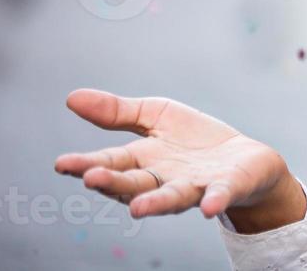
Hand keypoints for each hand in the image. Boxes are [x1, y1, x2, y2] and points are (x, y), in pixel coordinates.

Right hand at [54, 88, 306, 232]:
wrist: (244, 158)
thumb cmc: (192, 140)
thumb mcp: (155, 116)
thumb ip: (117, 113)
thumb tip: (71, 98)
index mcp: (143, 161)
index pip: (110, 163)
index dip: (86, 164)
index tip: (62, 164)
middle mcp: (163, 179)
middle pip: (134, 184)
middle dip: (113, 183)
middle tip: (91, 179)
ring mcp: (194, 186)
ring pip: (171, 198)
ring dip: (155, 203)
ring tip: (138, 209)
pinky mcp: (226, 187)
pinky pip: (219, 196)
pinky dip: (214, 200)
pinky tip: (208, 206)